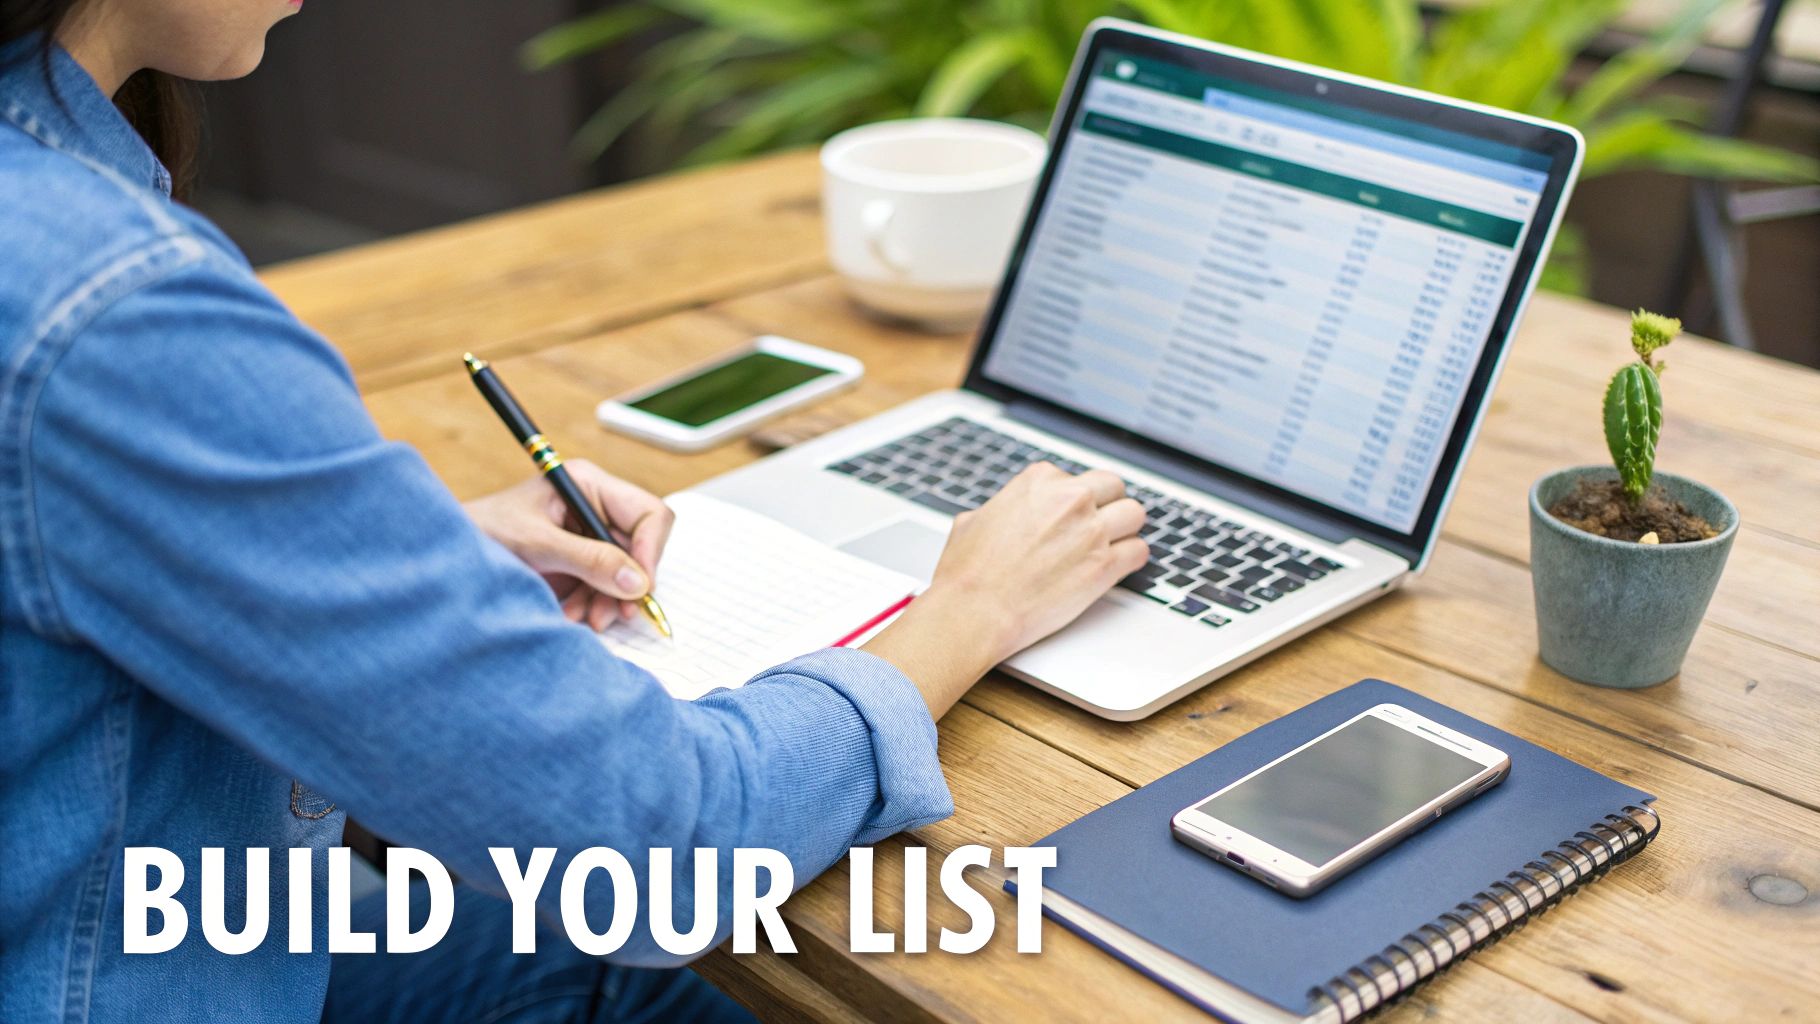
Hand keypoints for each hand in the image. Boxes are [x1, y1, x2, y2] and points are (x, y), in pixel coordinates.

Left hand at [463, 460, 674, 630]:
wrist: (450, 557)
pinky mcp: (580, 562)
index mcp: (589, 485)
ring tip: (586, 618)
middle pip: (640, 548)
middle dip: (628, 584)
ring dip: (610, 600)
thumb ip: (589, 560)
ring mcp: (589, 536)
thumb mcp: (537, 545)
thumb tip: (638, 583)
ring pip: (627, 573)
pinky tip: (574, 614)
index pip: (648, 514)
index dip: (649, 551)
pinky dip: (595, 605)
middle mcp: (595, 508)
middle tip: (616, 613)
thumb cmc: (484, 532)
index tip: (640, 587)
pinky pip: (606, 587)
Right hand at [865, 463, 1147, 717]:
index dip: (1075, 501)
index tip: (1070, 519)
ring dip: (1125, 529)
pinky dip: (1131, 559)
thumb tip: (1007, 513)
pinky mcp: (1105, 565)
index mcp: (1039, 480)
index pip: (1078, 478)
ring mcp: (1091, 531)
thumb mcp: (973, 519)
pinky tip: (1118, 566)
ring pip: (1135, 514)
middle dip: (1108, 505)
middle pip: (1114, 487)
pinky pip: (1140, 551)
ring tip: (1113, 544)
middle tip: (1099, 526)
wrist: (974, 611)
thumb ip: (1003, 508)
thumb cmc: (968, 572)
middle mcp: (1070, 498)